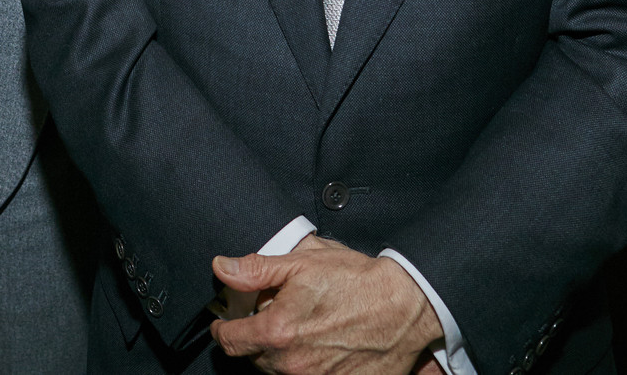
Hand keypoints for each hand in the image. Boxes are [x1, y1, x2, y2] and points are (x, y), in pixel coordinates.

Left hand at [209, 235, 440, 374]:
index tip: (225, 322)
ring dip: (281, 355)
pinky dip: (307, 365)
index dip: (223, 329)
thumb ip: (256, 270)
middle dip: (256, 339)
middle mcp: (292, 364)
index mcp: (277, 332)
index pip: (230, 341)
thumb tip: (222, 268)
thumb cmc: (356, 282)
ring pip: (279, 372)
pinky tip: (320, 347)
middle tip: (270, 318)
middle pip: (254, 359)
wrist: (404, 307)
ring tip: (299, 331)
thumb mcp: (302, 263)